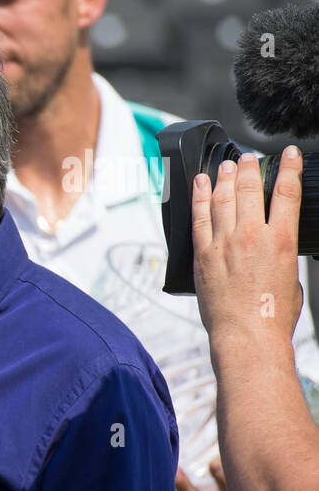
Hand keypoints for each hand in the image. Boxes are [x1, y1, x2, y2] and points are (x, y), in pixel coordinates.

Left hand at [191, 148, 304, 360]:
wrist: (247, 336)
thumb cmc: (272, 315)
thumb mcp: (291, 277)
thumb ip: (282, 255)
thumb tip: (275, 249)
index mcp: (282, 240)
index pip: (286, 192)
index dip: (288, 168)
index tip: (287, 155)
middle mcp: (252, 236)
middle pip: (249, 188)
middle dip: (249, 167)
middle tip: (248, 157)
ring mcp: (224, 244)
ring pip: (222, 199)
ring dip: (224, 177)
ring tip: (227, 164)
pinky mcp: (203, 255)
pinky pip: (198, 218)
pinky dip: (198, 197)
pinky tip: (199, 184)